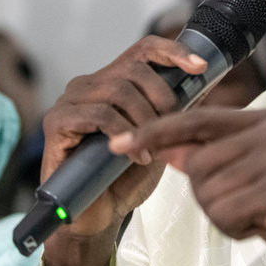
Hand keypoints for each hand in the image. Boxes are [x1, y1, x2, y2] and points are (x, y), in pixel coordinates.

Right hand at [40, 36, 207, 240]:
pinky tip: (137, 156)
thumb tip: (208, 82)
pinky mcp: (57, 121)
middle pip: (134, 68)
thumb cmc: (127, 178)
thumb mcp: (161, 139)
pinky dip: (124, 133)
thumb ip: (177, 110)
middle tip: (173, 127)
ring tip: (154, 150)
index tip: (201, 67)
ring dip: (145, 120)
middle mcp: (90, 84)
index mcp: (113, 81)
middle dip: (164, 98)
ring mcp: (70, 100)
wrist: (100, 216)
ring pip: (118, 90)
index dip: (174, 51)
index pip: (144, 49)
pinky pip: (98, 114)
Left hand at [111, 107, 265, 265]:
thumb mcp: (256, 179)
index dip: (156, 132)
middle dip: (212, 197)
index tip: (120, 144)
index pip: (198, 120)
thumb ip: (217, 159)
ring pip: (206, 191)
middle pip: (197, 164)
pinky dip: (237, 229)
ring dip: (226, 216)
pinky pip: (223, 213)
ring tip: (264, 217)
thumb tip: (168, 148)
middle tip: (252, 209)